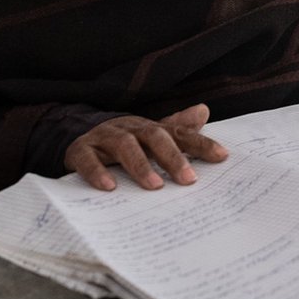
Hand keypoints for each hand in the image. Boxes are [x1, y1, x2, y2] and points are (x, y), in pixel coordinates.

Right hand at [64, 104, 227, 191]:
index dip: (200, 143)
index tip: (222, 156)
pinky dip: (98, 172)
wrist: (76, 137)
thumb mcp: (149, 137)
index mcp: (149, 128)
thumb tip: (204, 110)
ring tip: (154, 186)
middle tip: (188, 180)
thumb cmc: (123, 142)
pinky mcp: (80, 150)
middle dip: (172, 157)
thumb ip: (177, 128)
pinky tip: (110, 187)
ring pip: (124, 146)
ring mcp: (104, 137)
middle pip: (154, 137)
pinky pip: (88, 159)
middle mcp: (129, 128)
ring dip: (140, 165)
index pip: (179, 134)